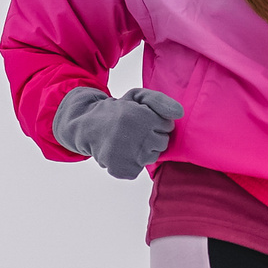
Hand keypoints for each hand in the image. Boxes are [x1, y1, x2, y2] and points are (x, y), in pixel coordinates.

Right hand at [54, 87, 184, 179]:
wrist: (88, 126)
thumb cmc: (119, 112)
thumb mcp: (138, 97)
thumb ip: (161, 101)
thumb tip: (180, 113)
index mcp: (140, 116)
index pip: (168, 125)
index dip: (156, 122)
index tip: (141, 119)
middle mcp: (133, 136)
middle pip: (162, 143)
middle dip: (151, 136)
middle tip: (134, 131)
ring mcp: (127, 155)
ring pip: (151, 157)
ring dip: (142, 151)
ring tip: (126, 142)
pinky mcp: (121, 170)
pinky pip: (138, 169)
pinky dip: (131, 164)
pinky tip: (121, 153)